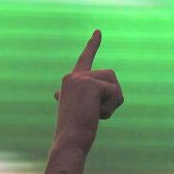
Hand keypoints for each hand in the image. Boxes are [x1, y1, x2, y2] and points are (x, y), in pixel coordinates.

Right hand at [52, 29, 123, 152]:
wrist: (69, 141)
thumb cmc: (74, 132)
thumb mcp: (79, 112)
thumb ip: (81, 100)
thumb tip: (58, 96)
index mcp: (70, 81)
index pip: (86, 58)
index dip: (93, 45)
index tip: (98, 31)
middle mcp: (73, 76)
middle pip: (110, 75)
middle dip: (112, 97)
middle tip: (95, 114)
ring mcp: (80, 78)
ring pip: (114, 82)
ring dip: (113, 101)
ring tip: (96, 115)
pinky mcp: (90, 83)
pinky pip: (115, 92)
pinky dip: (111, 107)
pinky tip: (97, 115)